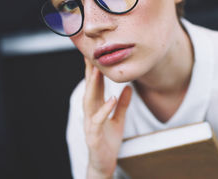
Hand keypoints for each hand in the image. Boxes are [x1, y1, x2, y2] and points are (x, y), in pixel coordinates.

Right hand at [83, 58, 131, 178]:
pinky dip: (104, 109)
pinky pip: (98, 120)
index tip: (97, 53)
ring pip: (89, 101)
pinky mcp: (93, 135)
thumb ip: (122, 105)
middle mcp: (91, 113)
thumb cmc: (108, 141)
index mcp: (96, 108)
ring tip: (96, 70)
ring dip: (93, 85)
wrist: (104, 163)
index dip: (95, 70)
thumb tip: (128, 88)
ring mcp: (90, 124)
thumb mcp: (118, 120)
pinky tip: (111, 98)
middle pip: (89, 89)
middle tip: (91, 54)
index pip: (95, 86)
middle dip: (89, 71)